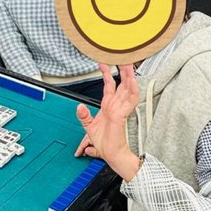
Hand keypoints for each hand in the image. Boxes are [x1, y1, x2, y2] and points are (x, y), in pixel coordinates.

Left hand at [74, 64, 142, 180]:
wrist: (110, 154)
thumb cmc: (104, 143)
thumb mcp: (89, 127)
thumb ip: (83, 116)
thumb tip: (79, 107)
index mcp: (109, 106)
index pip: (109, 86)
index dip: (106, 74)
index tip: (103, 62)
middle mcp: (116, 105)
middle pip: (122, 83)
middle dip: (122, 70)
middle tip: (122, 56)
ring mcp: (120, 109)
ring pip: (128, 88)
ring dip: (128, 76)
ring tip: (128, 63)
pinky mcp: (122, 115)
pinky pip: (129, 100)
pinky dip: (131, 90)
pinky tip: (132, 80)